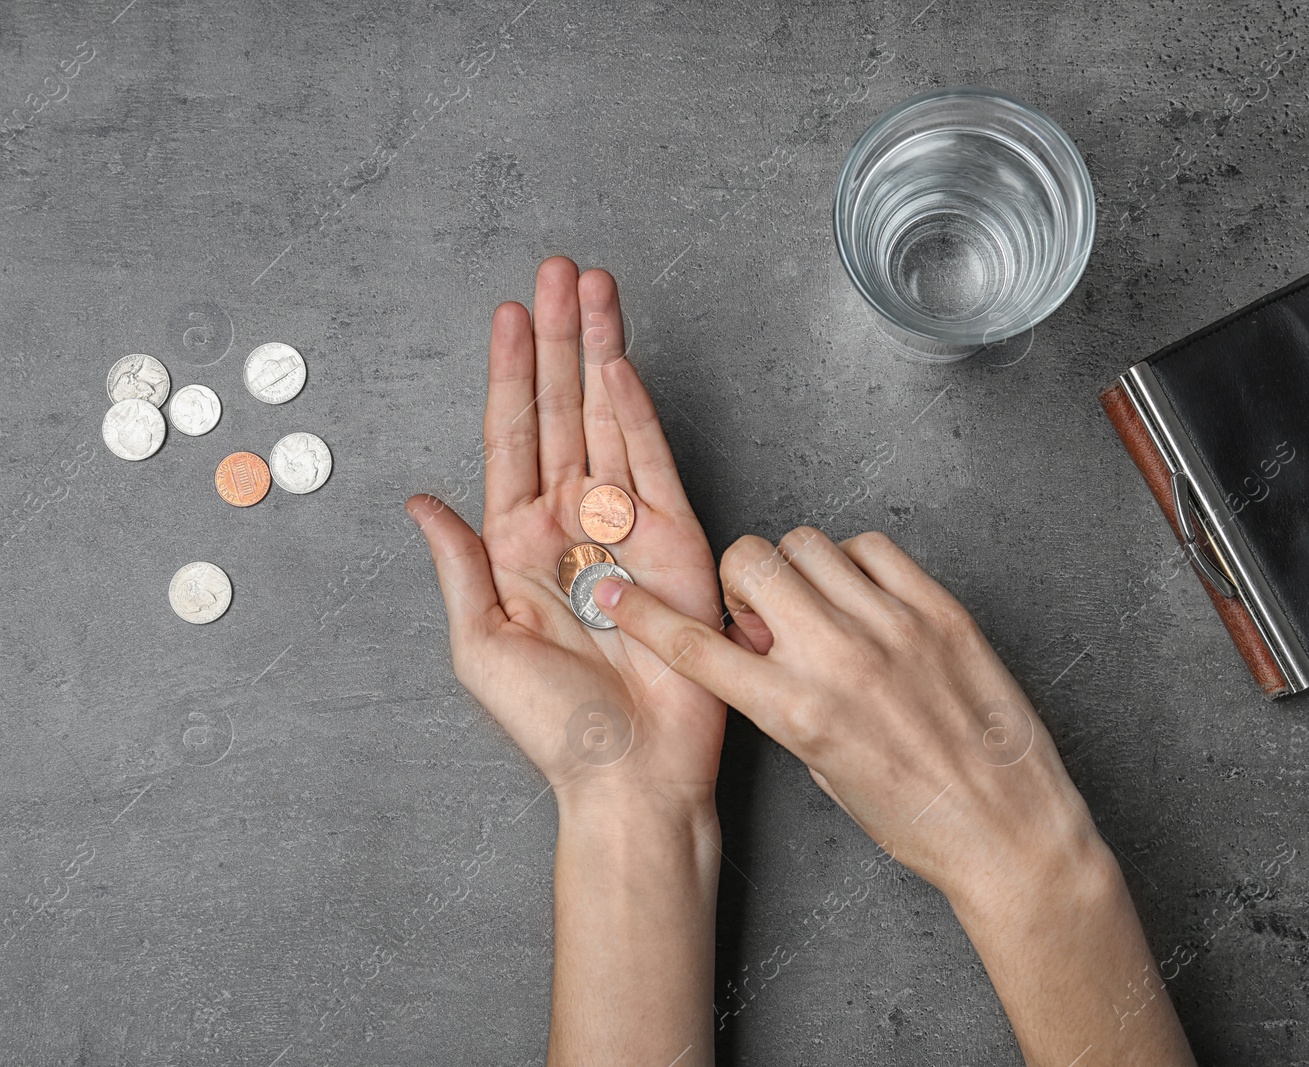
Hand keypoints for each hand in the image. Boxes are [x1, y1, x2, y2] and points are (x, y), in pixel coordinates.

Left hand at [407, 257, 724, 810]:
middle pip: (562, 410)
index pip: (511, 438)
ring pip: (609, 420)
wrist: (631, 773)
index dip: (509, 373)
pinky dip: (636, 412)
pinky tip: (620, 365)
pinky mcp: (676, 540)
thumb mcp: (480, 646)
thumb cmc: (556, 727)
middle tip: (558, 271)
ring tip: (593, 288)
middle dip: (559, 338)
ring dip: (600, 352)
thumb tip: (423, 502)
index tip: (508, 313)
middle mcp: (573, 524)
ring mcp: (627, 526)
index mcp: (518, 545)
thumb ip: (458, 566)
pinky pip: (653, 463)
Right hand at [595, 528, 1194, 1064]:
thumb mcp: (821, 770)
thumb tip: (759, 643)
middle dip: (744, 584)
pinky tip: (867, 603)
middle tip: (765, 615)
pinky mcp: (941, 610)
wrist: (1009, 829)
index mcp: (798, 712)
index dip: (646, 618)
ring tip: (821, 609)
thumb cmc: (916, 819)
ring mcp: (895, 626)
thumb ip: (781, 699)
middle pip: (752, 562)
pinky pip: (873, 548)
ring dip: (800, 570)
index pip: (697, 648)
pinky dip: (856, 566)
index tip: (616, 596)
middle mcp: (840, 658)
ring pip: (809, 544)